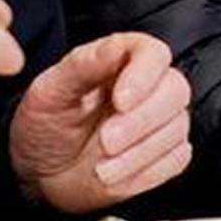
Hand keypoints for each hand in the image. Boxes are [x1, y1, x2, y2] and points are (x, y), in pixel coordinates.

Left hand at [9, 32, 193, 212]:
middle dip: (141, 121)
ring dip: (139, 154)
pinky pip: (176, 159)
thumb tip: (114, 45)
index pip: (153, 53)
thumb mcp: (50, 93)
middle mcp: (149, 86)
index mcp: (121, 60)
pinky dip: (145, 173)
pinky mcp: (167, 153)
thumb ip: (83, 66)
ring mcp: (162, 121)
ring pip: (177, 128)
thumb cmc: (45, 126)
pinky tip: (116, 174)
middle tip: (107, 141)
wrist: (43, 173)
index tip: (120, 101)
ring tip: (101, 169)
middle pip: (175, 90)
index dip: (143, 75)